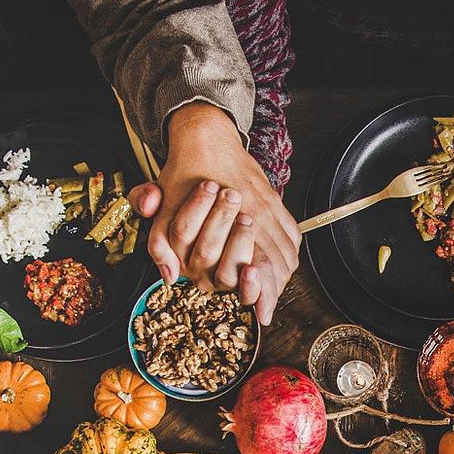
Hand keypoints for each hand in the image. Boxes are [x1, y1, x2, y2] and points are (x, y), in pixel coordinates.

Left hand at [130, 102, 300, 324]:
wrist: (206, 138)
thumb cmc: (183, 177)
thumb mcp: (164, 211)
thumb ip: (161, 245)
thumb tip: (169, 277)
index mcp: (234, 225)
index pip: (256, 269)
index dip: (260, 295)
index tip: (261, 315)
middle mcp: (259, 219)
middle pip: (277, 267)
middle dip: (272, 290)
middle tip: (265, 308)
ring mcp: (271, 211)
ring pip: (287, 255)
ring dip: (281, 277)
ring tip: (271, 292)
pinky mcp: (276, 204)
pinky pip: (292, 236)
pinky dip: (289, 255)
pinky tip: (281, 266)